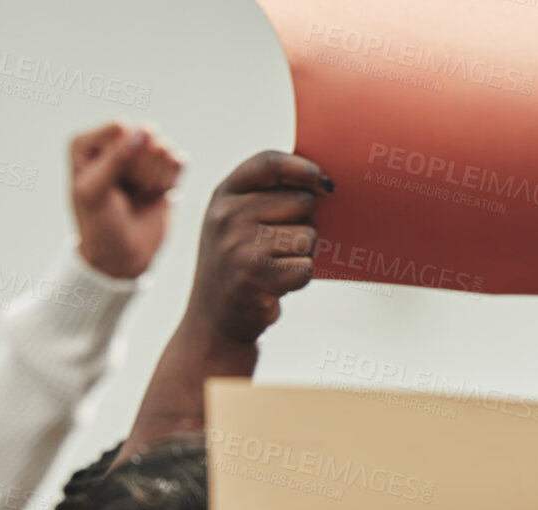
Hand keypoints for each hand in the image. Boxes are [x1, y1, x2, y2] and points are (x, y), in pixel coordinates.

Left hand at [71, 123, 183, 280]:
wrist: (121, 258)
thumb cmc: (99, 226)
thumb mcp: (95, 192)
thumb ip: (116, 157)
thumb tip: (147, 130)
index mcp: (87, 145)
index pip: (119, 129)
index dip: (120, 158)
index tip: (106, 184)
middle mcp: (114, 143)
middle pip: (143, 137)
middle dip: (136, 171)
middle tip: (122, 195)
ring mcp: (140, 154)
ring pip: (162, 148)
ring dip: (151, 178)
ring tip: (136, 196)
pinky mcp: (164, 168)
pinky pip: (177, 161)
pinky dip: (169, 180)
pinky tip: (155, 194)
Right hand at [184, 150, 331, 345]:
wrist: (213, 318)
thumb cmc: (238, 261)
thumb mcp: (236, 219)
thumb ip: (267, 193)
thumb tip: (324, 181)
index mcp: (223, 196)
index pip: (270, 163)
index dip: (304, 168)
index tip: (323, 185)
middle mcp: (226, 218)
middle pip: (302, 202)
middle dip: (305, 222)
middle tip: (281, 244)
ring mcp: (238, 248)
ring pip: (308, 236)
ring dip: (303, 253)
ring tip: (276, 264)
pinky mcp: (254, 278)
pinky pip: (306, 267)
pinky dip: (299, 277)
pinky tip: (277, 283)